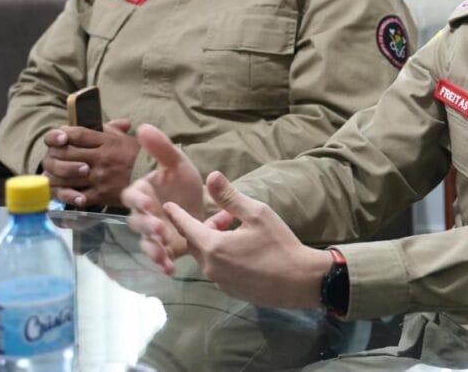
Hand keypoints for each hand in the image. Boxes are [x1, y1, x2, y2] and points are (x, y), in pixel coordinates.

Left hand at [42, 118, 136, 206]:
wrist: (155, 177)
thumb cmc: (138, 156)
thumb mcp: (124, 137)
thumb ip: (107, 127)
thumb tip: (89, 117)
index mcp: (107, 141)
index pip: (76, 134)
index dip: (60, 135)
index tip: (57, 138)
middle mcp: (102, 158)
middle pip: (67, 154)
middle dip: (54, 156)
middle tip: (50, 159)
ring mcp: (101, 177)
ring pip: (67, 176)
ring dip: (56, 177)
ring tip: (53, 177)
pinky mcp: (103, 194)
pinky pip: (79, 196)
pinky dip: (69, 195)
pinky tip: (67, 192)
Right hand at [122, 124, 207, 273]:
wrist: (202, 204)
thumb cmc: (183, 182)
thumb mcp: (177, 163)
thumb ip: (161, 148)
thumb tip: (143, 126)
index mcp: (143, 192)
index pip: (132, 196)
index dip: (137, 200)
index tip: (148, 202)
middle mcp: (144, 214)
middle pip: (138, 222)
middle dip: (147, 226)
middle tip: (159, 228)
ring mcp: (153, 233)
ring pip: (146, 243)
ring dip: (153, 249)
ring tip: (164, 255)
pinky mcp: (164, 248)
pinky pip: (159, 256)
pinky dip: (162, 263)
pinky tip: (170, 269)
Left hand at [164, 171, 331, 308]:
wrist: (300, 281)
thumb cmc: (279, 244)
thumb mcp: (257, 213)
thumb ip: (230, 197)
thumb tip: (212, 176)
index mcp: (213, 246)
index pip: (186, 226)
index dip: (177, 214)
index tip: (167, 206)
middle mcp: (210, 267)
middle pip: (196, 242)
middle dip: (206, 226)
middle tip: (228, 216)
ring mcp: (219, 282)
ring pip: (207, 256)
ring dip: (215, 241)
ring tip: (238, 232)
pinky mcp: (229, 291)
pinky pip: (217, 269)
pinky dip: (222, 257)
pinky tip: (243, 251)